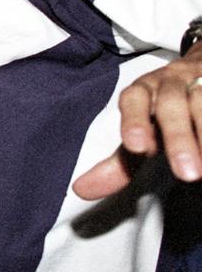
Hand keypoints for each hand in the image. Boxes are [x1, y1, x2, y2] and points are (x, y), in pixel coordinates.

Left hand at [73, 43, 201, 199]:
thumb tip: (82, 190)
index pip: (133, 100)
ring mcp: (200, 81)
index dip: (134, 120)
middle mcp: (170, 82)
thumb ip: (119, 163)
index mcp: (143, 91)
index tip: (137, 147)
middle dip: (178, 137)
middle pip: (171, 104)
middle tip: (188, 175)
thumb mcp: (143, 132)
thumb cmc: (166, 110)